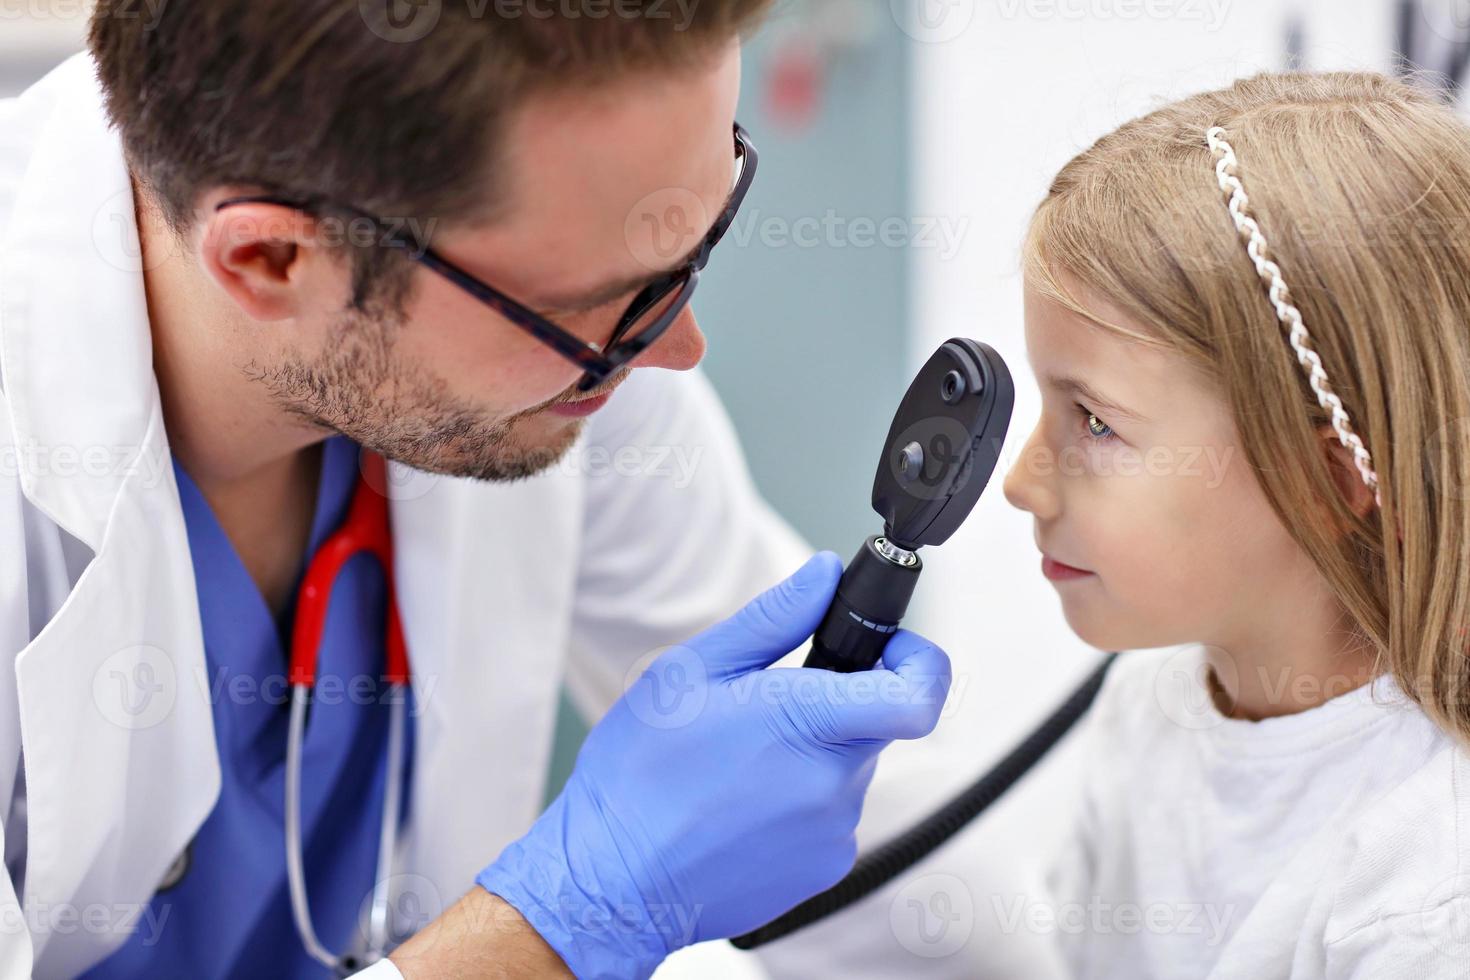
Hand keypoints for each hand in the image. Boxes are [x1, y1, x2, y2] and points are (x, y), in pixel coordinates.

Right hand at [475, 552, 951, 978]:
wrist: (612, 882)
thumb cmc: (639, 776)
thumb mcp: (691, 672)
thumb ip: (772, 618)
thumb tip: (823, 576)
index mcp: (806, 722)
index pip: (920, 693)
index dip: (920, 660)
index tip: (888, 647)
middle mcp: (833, 784)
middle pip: (876, 722)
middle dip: (837, 703)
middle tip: (767, 705)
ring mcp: (833, 833)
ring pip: (848, 767)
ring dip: (813, 753)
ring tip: (738, 763)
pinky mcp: (825, 869)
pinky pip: (831, 813)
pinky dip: (801, 799)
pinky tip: (742, 804)